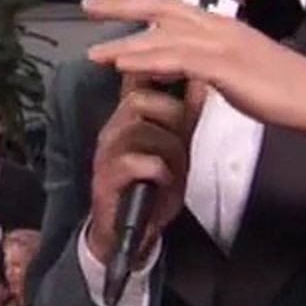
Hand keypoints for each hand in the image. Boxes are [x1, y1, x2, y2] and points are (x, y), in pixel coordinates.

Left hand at [82, 0, 305, 133]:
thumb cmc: (286, 88)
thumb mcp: (242, 68)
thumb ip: (214, 61)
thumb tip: (191, 64)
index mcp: (222, 25)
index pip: (173, 4)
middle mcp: (219, 26)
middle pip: (161, 8)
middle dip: (122, 4)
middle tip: (86, 2)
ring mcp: (222, 43)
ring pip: (163, 36)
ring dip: (124, 41)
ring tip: (91, 50)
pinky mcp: (225, 66)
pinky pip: (177, 60)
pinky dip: (146, 60)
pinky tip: (122, 64)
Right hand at [85, 74, 200, 265]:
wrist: (130, 231)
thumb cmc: (153, 186)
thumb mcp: (177, 146)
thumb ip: (186, 116)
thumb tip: (200, 81)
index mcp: (127, 119)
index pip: (135, 80)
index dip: (158, 74)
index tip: (185, 78)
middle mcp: (112, 131)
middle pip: (138, 100)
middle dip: (170, 116)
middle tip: (183, 137)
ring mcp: (105, 154)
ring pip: (138, 130)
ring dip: (167, 147)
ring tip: (174, 166)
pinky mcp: (104, 179)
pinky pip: (132, 161)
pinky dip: (156, 169)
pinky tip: (164, 179)